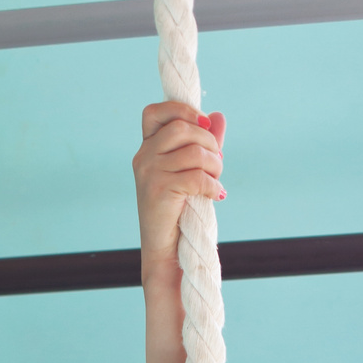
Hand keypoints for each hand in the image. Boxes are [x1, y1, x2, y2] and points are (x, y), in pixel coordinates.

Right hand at [133, 101, 225, 266]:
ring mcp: (149, 173)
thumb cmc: (179, 212)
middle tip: (218, 162)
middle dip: (208, 141)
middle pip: (182, 127)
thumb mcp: (189, 172)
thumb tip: (218, 116)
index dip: (182, 110)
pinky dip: (213, 185)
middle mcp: (143, 156)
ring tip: (218, 180)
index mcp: (147, 148)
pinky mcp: (159, 190)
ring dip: (215, 165)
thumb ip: (202, 143)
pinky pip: (196, 177)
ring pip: (193, 152)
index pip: (155, 112)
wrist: (166, 252)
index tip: (204, 125)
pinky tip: (217, 195)